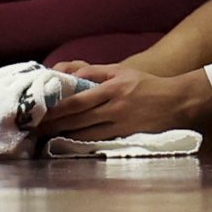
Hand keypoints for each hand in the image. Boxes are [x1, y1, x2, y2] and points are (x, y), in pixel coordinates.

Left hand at [30, 62, 211, 138]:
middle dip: (55, 124)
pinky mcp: (124, 135)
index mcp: (112, 89)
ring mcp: (120, 123)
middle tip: (36, 128)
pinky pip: (99, 139)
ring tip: (46, 136)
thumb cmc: (146, 84)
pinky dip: (82, 140)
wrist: (176, 102)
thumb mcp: (121, 70)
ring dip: (65, 134)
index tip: (42, 112)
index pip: (78, 101)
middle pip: (78, 119)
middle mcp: (114, 107)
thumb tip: (72, 77)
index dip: (58, 109)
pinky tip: (69, 141)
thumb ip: (96, 73)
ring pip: (86, 132)